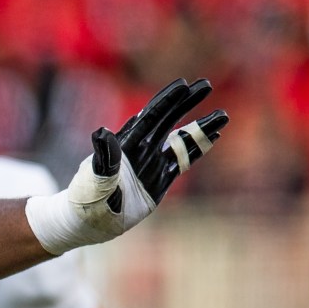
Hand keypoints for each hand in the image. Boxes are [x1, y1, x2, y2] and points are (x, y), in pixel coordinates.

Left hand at [25, 78, 228, 252]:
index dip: (167, 101)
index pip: (151, 118)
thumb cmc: (85, 201)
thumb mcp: (94, 181)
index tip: (185, 85)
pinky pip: (182, 161)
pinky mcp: (158, 181)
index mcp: (126, 146)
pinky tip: (214, 136)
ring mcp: (150, 165)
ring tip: (223, 115)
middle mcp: (140, 151)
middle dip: (186, 103)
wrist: (85, 223)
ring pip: (180, 140)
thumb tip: (101, 132)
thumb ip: (104, 158)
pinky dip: (198, 148)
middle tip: (206, 84)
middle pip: (168, 121)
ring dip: (200, 127)